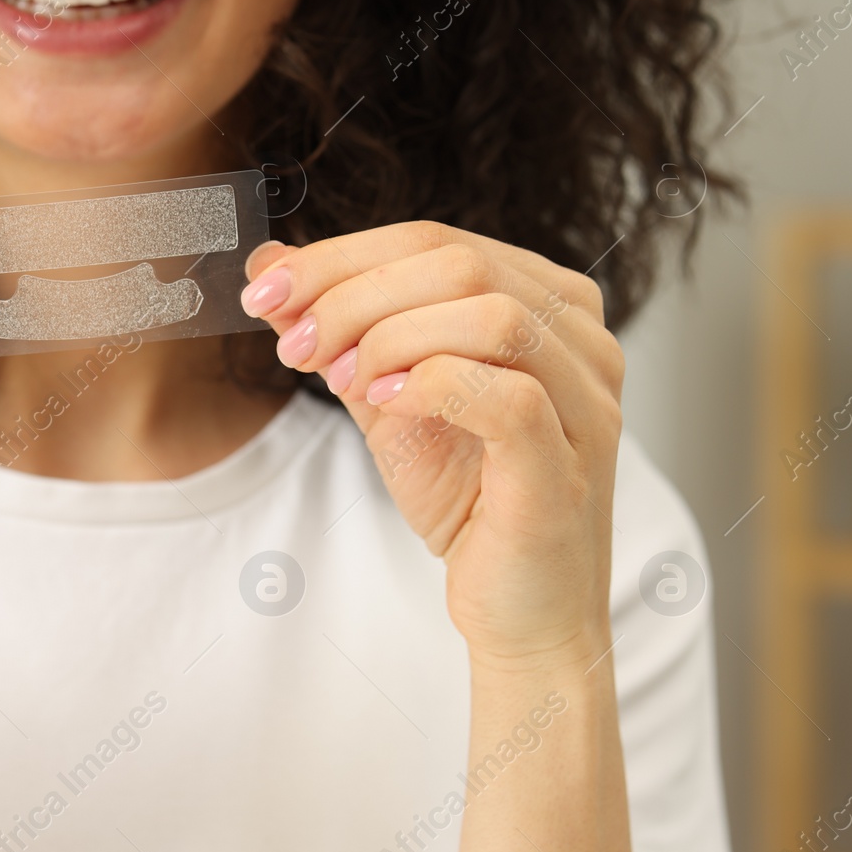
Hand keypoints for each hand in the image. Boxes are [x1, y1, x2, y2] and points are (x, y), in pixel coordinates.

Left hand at [241, 222, 624, 665]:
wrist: (519, 610)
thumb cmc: (469, 502)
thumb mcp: (387, 397)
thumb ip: (341, 329)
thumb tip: (269, 261)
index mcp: (545, 304)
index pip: (437, 240)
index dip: (338, 257)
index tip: (264, 292)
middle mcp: (581, 339)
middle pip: (459, 262)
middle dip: (352, 294)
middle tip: (294, 344)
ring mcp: (587, 400)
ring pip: (489, 314)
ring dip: (389, 338)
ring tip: (342, 381)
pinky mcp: (568, 463)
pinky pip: (507, 395)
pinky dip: (431, 385)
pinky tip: (385, 404)